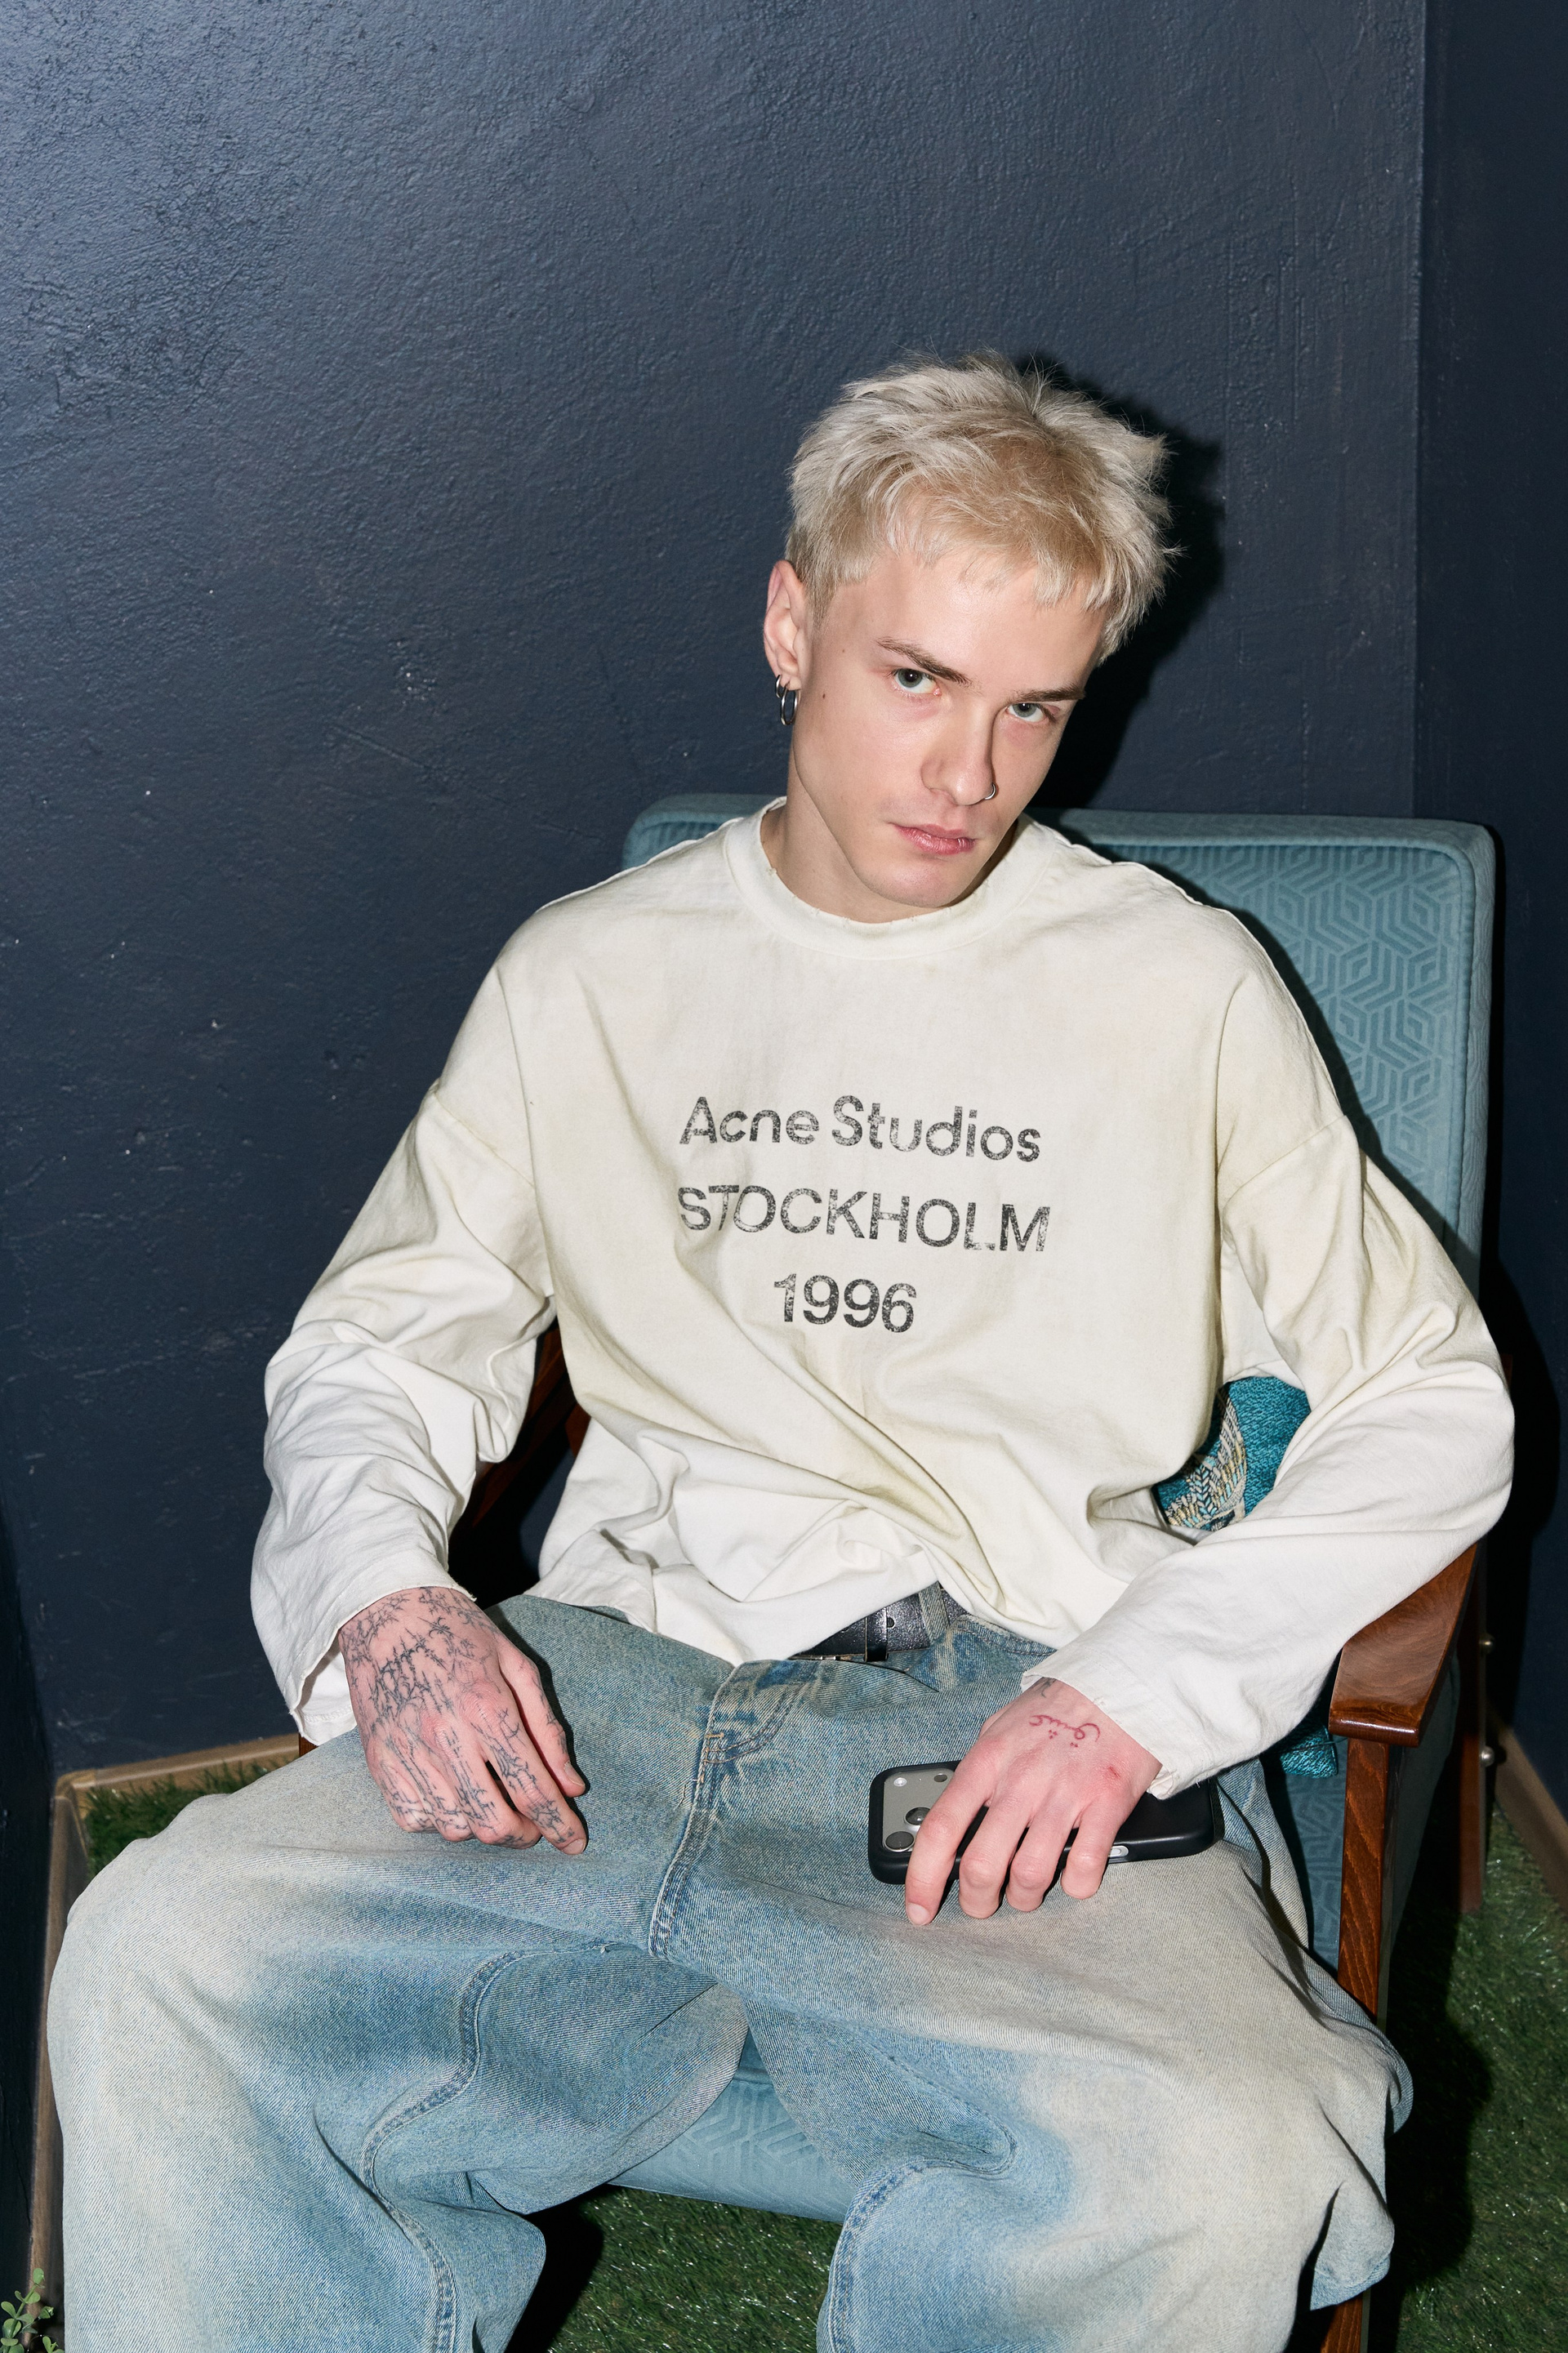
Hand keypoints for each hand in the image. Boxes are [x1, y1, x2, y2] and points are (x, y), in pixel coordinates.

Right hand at [340, 1586, 585, 1850]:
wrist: (386, 1611)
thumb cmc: (460, 1633)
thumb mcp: (517, 1665)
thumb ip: (547, 1729)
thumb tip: (572, 1786)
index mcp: (487, 1707)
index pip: (532, 1788)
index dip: (560, 1825)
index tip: (574, 1844)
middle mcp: (444, 1736)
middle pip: (493, 1821)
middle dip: (524, 1836)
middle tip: (535, 1826)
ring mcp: (406, 1752)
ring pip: (454, 1827)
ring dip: (484, 1828)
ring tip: (496, 1805)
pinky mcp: (379, 1762)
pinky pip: (412, 1819)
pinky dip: (440, 1822)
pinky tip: (455, 1799)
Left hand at [903, 1678, 1158, 1922]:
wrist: (1118, 1686)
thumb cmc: (1056, 1711)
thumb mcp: (1000, 1728)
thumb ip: (978, 1771)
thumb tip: (953, 1813)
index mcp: (988, 1761)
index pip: (941, 1827)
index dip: (923, 1877)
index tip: (919, 1908)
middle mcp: (1021, 1780)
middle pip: (982, 1865)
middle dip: (977, 1900)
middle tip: (982, 1904)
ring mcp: (1065, 1795)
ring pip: (1030, 1875)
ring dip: (1024, 1898)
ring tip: (1026, 1893)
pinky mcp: (1107, 1804)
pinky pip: (1084, 1867)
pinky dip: (1075, 1885)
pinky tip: (1073, 1876)